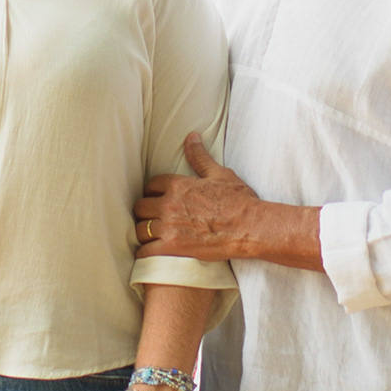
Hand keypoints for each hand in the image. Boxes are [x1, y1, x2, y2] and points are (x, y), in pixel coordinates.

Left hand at [136, 134, 325, 272]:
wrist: (250, 227)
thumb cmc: (238, 201)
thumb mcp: (219, 174)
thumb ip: (200, 157)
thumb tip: (191, 137)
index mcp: (178, 185)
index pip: (151, 185)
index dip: (153, 192)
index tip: (157, 198)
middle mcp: (169, 204)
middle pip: (140, 207)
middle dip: (145, 212)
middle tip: (152, 217)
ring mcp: (169, 227)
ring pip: (140, 229)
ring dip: (144, 232)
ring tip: (151, 236)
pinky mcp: (173, 247)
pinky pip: (146, 251)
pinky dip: (145, 253)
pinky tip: (149, 253)